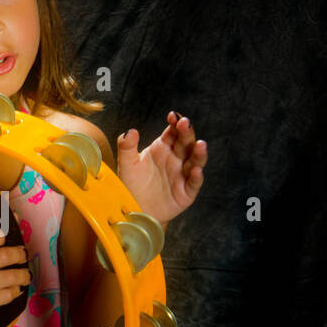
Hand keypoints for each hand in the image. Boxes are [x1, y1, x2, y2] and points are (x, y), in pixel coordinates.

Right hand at [0, 229, 29, 319]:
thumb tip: (17, 217)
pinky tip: (15, 287)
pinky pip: (8, 294)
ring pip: (10, 277)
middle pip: (2, 256)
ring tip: (24, 274)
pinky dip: (16, 289)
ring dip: (23, 275)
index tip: (5, 239)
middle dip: (19, 255)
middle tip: (22, 256)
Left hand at [114, 110, 207, 225]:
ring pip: (194, 161)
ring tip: (200, 145)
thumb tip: (130, 131)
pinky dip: (196, 177)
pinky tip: (196, 170)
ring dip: (198, 153)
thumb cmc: (130, 185)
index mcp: (162, 148)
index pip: (173, 132)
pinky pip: (193, 183)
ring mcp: (182, 175)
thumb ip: (126, 146)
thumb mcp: (126, 164)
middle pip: (185, 143)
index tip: (172, 116)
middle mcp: (175, 159)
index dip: (175, 124)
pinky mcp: (185, 193)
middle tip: (185, 124)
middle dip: (187, 133)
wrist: (132, 209)